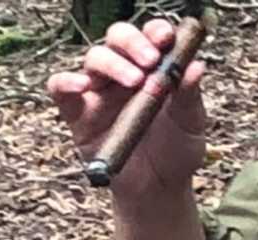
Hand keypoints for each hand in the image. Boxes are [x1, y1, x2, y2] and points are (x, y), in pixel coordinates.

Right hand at [47, 19, 207, 203]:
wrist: (158, 191)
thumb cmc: (176, 153)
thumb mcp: (190, 124)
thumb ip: (190, 95)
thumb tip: (196, 66)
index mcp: (153, 68)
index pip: (150, 36)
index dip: (155, 31)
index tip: (166, 38)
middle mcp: (124, 74)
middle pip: (118, 39)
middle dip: (133, 42)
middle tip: (150, 60)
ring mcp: (100, 92)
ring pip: (94, 59)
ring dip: (112, 63)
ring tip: (135, 81)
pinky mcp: (78, 114)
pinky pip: (61, 89)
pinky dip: (66, 82)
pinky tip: (81, 86)